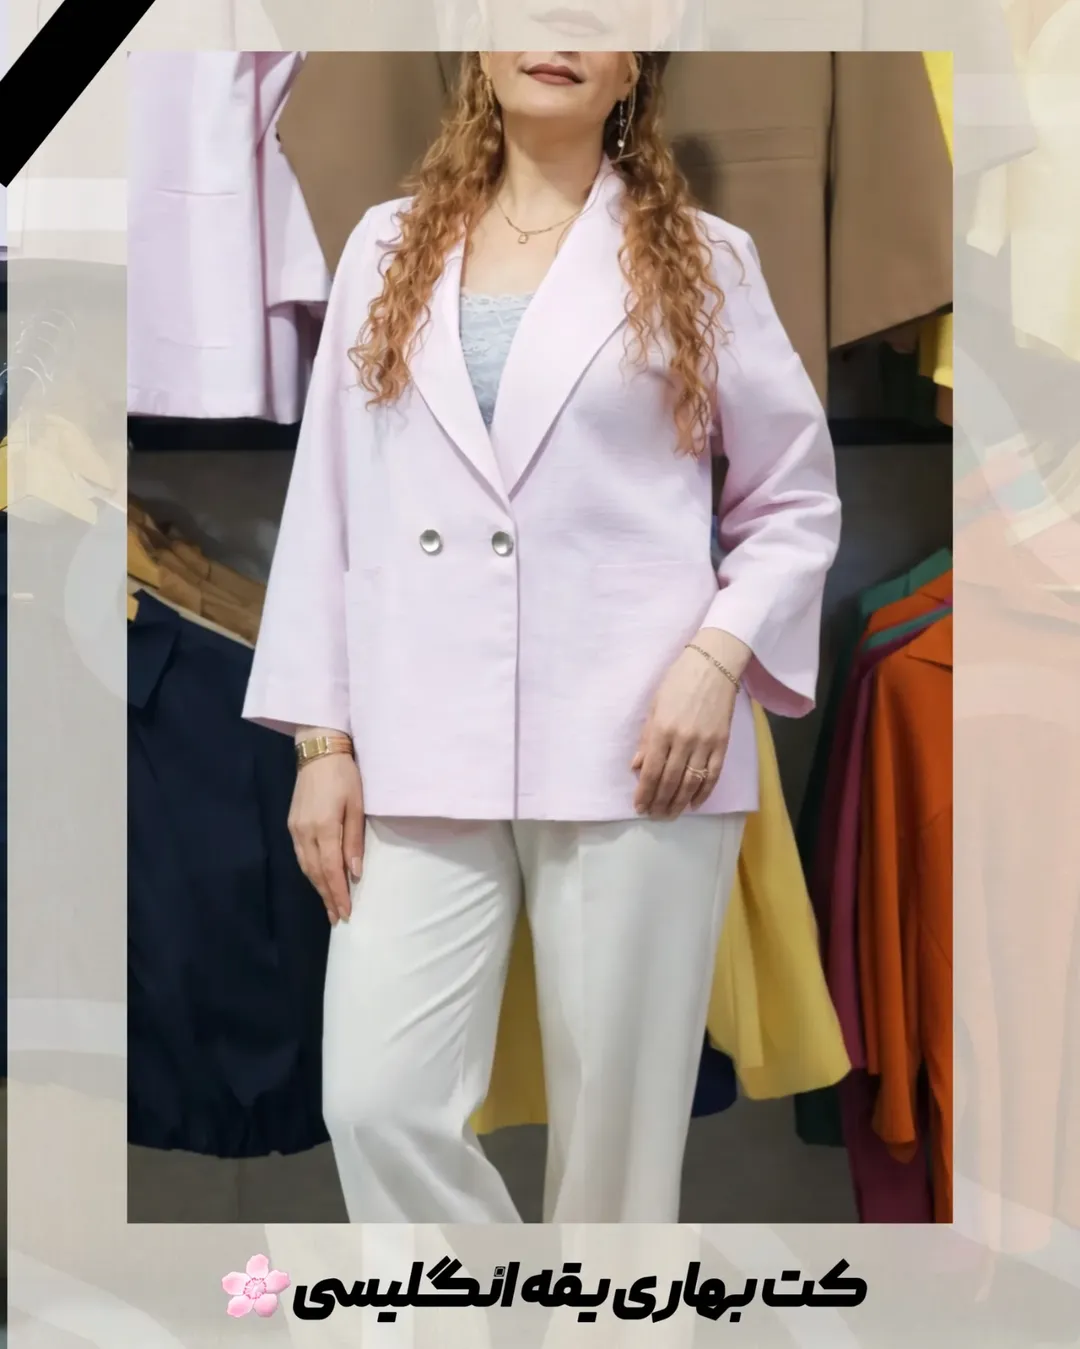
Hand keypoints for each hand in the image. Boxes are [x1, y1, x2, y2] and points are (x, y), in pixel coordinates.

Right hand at [288, 751, 364, 923]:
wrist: (318, 752)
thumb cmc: (345, 776)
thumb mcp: (357, 806)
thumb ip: (354, 840)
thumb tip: (355, 872)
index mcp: (324, 828)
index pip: (331, 869)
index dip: (338, 893)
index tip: (346, 912)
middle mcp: (305, 832)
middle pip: (316, 873)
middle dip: (327, 897)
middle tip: (338, 917)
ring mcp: (295, 829)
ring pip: (306, 867)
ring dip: (318, 888)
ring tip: (329, 905)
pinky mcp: (292, 824)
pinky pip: (301, 856)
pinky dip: (310, 872)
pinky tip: (319, 879)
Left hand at [631, 629, 748, 818]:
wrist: (714, 664)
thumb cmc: (678, 680)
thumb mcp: (655, 705)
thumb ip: (646, 738)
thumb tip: (637, 767)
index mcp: (662, 729)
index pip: (652, 771)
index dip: (645, 792)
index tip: (639, 806)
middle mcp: (683, 740)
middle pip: (670, 781)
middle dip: (660, 802)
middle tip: (653, 815)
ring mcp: (705, 743)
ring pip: (691, 782)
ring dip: (679, 802)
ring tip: (671, 814)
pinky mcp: (723, 743)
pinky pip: (713, 774)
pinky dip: (704, 792)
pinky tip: (694, 803)